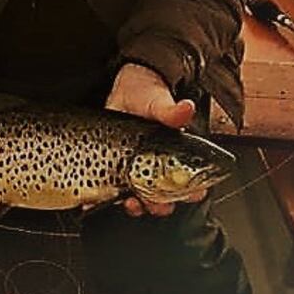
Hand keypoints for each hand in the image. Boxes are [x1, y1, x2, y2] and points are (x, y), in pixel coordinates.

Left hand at [105, 63, 203, 217]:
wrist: (124, 88)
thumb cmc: (149, 95)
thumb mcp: (159, 102)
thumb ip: (171, 111)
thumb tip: (186, 108)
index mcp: (175, 156)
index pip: (191, 183)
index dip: (191, 193)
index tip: (187, 196)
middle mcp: (158, 167)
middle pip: (164, 196)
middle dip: (160, 204)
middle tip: (153, 202)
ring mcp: (135, 170)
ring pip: (140, 198)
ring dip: (137, 205)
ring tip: (130, 203)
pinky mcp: (114, 168)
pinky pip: (113, 190)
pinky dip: (106, 200)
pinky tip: (102, 200)